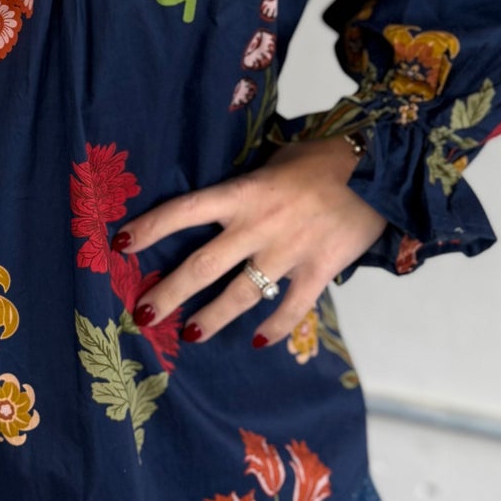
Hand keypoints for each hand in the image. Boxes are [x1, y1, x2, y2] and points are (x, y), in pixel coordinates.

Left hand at [113, 140, 388, 349]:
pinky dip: (274, 327)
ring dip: (212, 317)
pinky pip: (291, 308)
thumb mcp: (276, 161)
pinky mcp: (318, 271)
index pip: (185, 211)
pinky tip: (259, 340)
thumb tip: (221, 207)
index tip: (119, 245)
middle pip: (203, 266)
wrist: (380, 169)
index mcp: (243, 193)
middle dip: (170, 292)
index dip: (150, 228)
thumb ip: (247, 188)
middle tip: (143, 313)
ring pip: (240, 295)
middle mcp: (258, 226)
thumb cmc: (323, 160)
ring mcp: (288, 253)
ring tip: (191, 333)